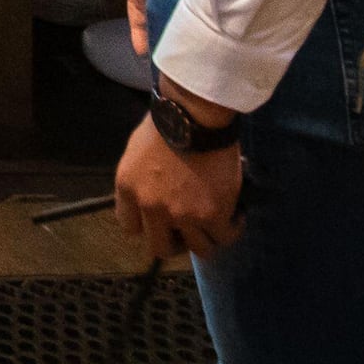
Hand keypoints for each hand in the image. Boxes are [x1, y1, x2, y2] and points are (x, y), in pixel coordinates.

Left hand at [111, 115, 247, 262]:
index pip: (130, 227)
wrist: (193, 114)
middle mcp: (151, 207)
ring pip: (198, 250)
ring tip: (215, 226)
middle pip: (160, 248)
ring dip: (207, 240)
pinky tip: (235, 217)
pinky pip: (224, 237)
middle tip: (189, 231)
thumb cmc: (167, 121)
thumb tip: (153, 191)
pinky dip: (232, 230)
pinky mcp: (211, 215)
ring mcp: (181, 214)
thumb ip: (141, 178)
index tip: (160, 221)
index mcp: (128, 189)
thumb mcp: (137, 150)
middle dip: (176, 242)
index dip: (148, 226)